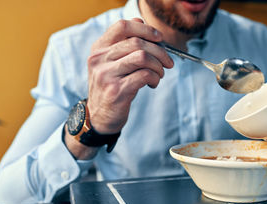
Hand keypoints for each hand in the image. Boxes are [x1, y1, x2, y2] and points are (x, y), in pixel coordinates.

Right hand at [87, 18, 173, 133]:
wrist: (100, 116)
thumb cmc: (112, 87)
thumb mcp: (112, 63)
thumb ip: (124, 45)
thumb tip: (144, 26)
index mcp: (99, 48)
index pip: (122, 27)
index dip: (145, 29)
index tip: (159, 38)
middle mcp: (99, 59)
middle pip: (137, 43)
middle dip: (159, 51)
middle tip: (167, 62)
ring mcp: (106, 75)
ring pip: (143, 57)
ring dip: (158, 65)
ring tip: (159, 74)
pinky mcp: (116, 90)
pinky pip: (144, 75)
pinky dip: (155, 78)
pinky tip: (153, 83)